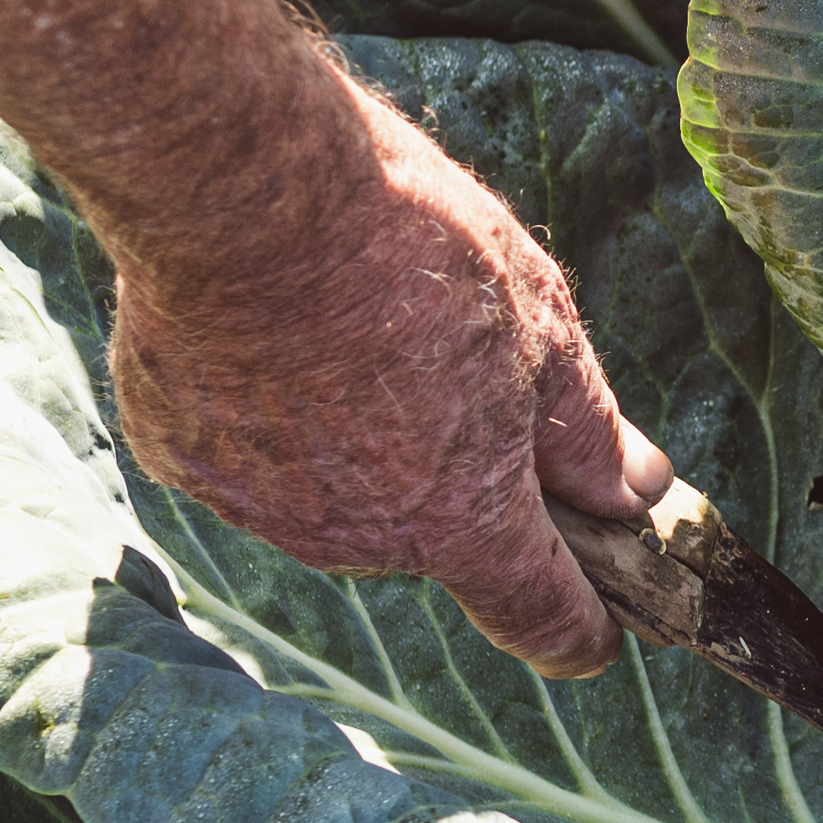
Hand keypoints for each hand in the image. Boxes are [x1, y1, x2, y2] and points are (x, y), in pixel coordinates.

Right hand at [104, 72, 671, 676]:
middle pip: (434, 531)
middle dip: (455, 473)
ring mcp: (263, 509)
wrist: (245, 186)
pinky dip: (270, 412)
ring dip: (359, 443)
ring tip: (354, 331)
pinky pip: (251, 454)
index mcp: (462, 518)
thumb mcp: (543, 324)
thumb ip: (589, 432)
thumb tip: (637, 492)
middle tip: (452, 366)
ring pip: (339, 494)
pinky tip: (274, 334)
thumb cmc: (409, 243)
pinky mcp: (184, 460)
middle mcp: (360, 540)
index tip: (596, 637)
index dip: (578, 631)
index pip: (538, 616)